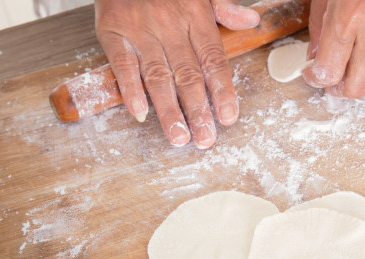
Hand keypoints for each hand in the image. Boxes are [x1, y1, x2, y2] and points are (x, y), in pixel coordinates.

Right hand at [94, 0, 259, 148]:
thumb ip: (224, 5)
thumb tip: (251, 20)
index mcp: (195, 15)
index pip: (213, 59)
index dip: (222, 90)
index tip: (227, 117)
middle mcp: (170, 25)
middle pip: (188, 75)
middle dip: (198, 110)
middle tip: (205, 139)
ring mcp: (140, 30)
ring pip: (158, 76)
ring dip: (169, 110)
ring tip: (178, 137)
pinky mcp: (113, 32)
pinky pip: (123, 65)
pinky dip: (131, 89)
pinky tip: (141, 113)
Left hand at [303, 0, 364, 97]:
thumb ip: (318, 29)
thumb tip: (314, 59)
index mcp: (349, 17)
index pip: (329, 72)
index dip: (315, 79)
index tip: (311, 74)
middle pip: (356, 87)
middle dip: (338, 89)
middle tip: (328, 79)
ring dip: (357, 80)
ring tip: (345, 67)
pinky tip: (362, 52)